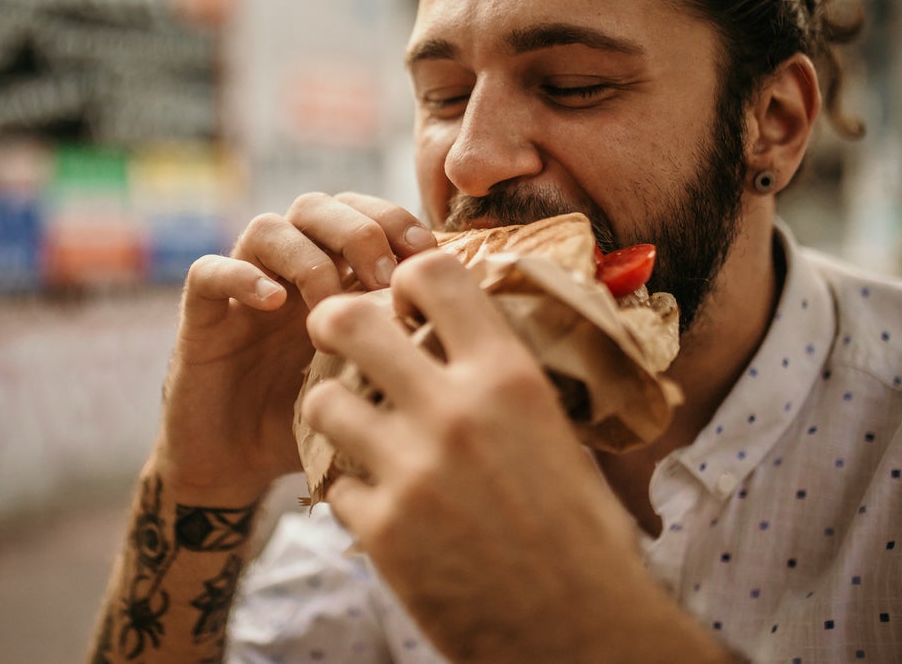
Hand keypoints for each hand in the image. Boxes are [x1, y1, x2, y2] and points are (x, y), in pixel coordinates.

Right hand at [156, 192, 435, 502]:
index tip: (431, 257)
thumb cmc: (315, 425)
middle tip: (386, 278)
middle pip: (319, 205)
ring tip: (331, 301)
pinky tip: (273, 302)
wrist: (238, 467)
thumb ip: (411, 353)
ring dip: (308, 256)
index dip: (398, 222)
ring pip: (269, 227)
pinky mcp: (202, 315)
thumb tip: (484, 337)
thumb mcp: (373, 385)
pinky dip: (242, 275)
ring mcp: (244, 287)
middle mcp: (290, 271)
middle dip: (359, 230)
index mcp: (336, 276)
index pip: (365, 214)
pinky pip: (209, 271)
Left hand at [301, 251, 729, 662]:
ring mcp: (410, 471)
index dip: (407, 278)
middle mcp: (454, 412)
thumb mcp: (554, 432)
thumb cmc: (580, 532)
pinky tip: (383, 504)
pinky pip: (334, 483)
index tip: (403, 301)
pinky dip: (352, 491)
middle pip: (349, 322)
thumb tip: (463, 337)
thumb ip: (501, 381)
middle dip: (333, 322)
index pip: (434, 273)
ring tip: (356, 427)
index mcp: (508, 377)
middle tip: (336, 336)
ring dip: (333, 410)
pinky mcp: (380, 530)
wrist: (581, 630)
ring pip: (321, 400)